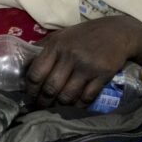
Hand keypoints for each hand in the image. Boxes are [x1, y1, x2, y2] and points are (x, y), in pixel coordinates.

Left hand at [25, 16, 141, 107]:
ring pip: (68, 95)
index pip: (36, 72)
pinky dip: (79, 106)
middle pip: (51, 87)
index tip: (29, 97)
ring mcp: (87, 66)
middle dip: (43, 102)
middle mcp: (69, 56)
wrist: (117, 32)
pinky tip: (74, 108)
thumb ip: (43, 47)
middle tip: (40, 108)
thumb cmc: (84, 35)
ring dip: (60, 106)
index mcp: (55, 46)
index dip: (30, 89)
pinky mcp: (102, 75)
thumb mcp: (61, 35)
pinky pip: (87, 97)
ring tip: (55, 110)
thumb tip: (25, 62)